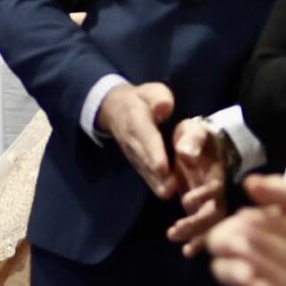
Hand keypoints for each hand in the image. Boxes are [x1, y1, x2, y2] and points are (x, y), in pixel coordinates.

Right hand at [99, 80, 182, 200]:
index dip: (153, 152)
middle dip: (157, 174)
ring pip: (144, 169)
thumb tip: (164, 108)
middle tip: (171, 188)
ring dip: (156, 182)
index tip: (162, 166)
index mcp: (137, 120)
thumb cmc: (140, 99)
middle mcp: (133, 140)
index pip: (146, 138)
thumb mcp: (151, 91)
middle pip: (144, 158)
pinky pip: (144, 172)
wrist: (114, 109)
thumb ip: (159, 98)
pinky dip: (154, 183)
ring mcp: (132, 153)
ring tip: (169, 194)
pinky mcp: (135, 161)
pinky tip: (166, 193)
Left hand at [168, 118, 234, 253]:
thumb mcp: (192, 132)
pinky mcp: (205, 207)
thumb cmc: (197, 135)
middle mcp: (219, 189)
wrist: (201, 140)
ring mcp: (214, 200)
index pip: (217, 187)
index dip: (205, 195)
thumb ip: (191, 141)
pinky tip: (188, 251)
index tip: (187, 201)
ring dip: (198, 236)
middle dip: (198, 224)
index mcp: (217, 171)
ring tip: (182, 246)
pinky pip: (207, 227)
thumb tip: (187, 154)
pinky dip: (199, 239)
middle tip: (174, 232)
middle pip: (216, 212)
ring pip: (213, 224)